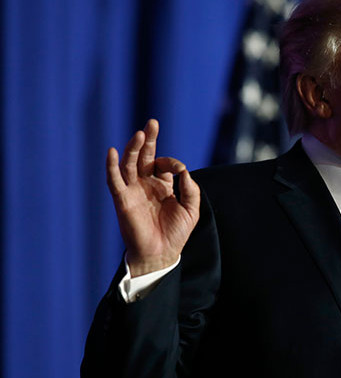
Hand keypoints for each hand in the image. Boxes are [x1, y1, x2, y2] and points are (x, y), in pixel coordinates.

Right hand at [106, 119, 200, 276]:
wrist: (162, 254)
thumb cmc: (176, 234)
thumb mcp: (191, 209)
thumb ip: (190, 188)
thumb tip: (183, 170)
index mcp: (162, 186)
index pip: (163, 165)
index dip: (171, 162)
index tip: (179, 170)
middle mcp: (146, 186)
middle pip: (144, 157)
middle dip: (148, 140)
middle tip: (152, 123)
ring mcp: (133, 191)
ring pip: (130, 165)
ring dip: (133, 148)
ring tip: (139, 133)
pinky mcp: (123, 200)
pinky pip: (114, 181)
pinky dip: (112, 166)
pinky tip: (113, 152)